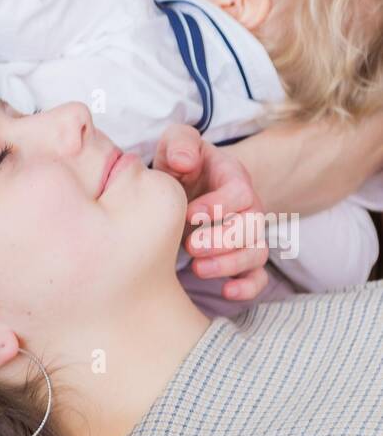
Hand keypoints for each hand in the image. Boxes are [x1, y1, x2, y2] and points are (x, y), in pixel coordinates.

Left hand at [153, 124, 269, 302]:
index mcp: (234, 177)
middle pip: (252, 226)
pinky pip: (258, 277)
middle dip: (222, 240)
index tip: (188, 215)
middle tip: (190, 245)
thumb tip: (185, 161)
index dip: (217, 206)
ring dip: (229, 264)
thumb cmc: (181, 163)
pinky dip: (247, 288)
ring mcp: (248, 233)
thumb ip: (180, 143)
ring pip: (256, 253)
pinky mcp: (242, 256)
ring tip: (197, 268)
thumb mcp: (176, 143)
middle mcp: (248, 206)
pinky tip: (226, 292)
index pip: (240, 192)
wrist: (184, 182)